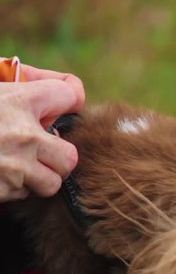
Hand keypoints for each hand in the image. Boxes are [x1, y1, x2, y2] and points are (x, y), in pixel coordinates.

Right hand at [0, 63, 84, 201]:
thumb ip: (27, 79)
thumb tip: (69, 88)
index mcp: (20, 100)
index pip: (71, 93)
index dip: (67, 99)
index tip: (59, 104)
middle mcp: (22, 134)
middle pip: (70, 155)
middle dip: (56, 155)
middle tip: (37, 149)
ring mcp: (13, 166)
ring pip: (52, 181)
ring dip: (37, 176)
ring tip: (17, 164)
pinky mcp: (0, 190)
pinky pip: (23, 195)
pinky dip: (13, 187)